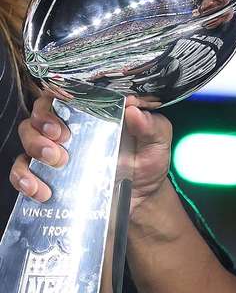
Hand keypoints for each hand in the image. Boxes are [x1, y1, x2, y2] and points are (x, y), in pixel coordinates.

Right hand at [11, 92, 173, 212]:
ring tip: (56, 161)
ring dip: (34, 146)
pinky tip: (39, 189)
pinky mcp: (48, 176)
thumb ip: (151, 125)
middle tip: (61, 137)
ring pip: (27, 136)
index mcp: (95, 113)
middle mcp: (71, 128)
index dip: (58, 95)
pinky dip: (23, 178)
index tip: (66, 107)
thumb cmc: (147, 163)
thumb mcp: (157, 142)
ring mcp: (56, 151)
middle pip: (40, 112)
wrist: (142, 200)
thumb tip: (133, 109)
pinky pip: (21, 172)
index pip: (66, 93)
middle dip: (44, 122)